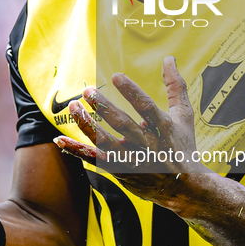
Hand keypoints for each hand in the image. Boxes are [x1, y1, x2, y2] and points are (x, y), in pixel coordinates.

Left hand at [54, 56, 204, 205]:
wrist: (183, 187)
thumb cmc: (182, 146)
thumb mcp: (184, 116)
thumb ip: (176, 86)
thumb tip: (169, 59)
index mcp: (163, 129)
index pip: (146, 107)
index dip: (132, 92)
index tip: (116, 76)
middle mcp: (146, 145)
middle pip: (122, 124)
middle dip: (104, 107)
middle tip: (88, 90)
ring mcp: (131, 159)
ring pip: (105, 143)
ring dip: (87, 125)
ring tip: (74, 107)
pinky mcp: (119, 170)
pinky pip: (94, 160)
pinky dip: (76, 150)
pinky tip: (60, 138)